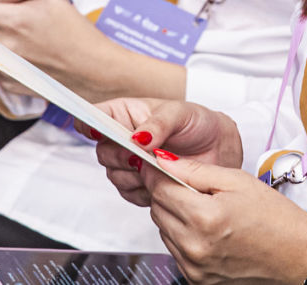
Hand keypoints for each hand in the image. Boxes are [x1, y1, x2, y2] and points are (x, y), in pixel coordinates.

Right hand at [83, 98, 243, 206]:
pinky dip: (144, 190)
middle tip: (142, 155)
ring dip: (135, 175)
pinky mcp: (140, 184)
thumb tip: (138, 137)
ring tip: (159, 167)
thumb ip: (159, 123)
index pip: (96, 115)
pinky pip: (129, 193)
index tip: (95, 130)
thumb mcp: (181, 113)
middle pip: (102, 151)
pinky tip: (162, 180)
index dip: (88, 122)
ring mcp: (130, 163)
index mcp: (127, 113)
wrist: (218, 149)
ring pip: (114, 174)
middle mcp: (123, 138)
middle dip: (120, 156)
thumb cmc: (198, 122)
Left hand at [143, 156, 306, 284]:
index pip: (159, 190)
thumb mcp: (237, 180)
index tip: (160, 165)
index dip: (158, 173)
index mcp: (205, 218)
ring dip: (175, 216)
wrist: (298, 255)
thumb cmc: (276, 218)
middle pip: (157, 210)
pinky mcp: (197, 280)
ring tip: (206, 209)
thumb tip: (164, 161)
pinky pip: (175, 251)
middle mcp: (195, 247)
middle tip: (192, 186)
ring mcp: (195, 268)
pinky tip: (208, 229)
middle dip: (168, 193)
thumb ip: (195, 170)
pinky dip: (184, 236)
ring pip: (163, 231)